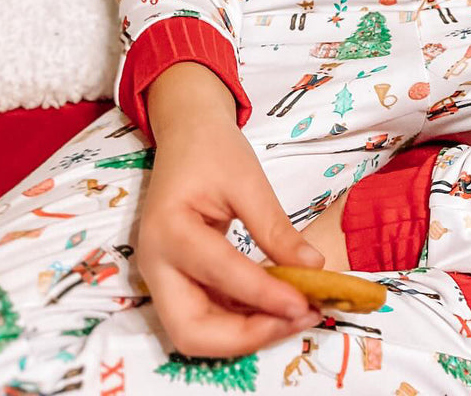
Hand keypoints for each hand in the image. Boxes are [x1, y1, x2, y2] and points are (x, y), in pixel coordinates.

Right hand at [141, 67, 322, 357]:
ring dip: (246, 335)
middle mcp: (156, 265)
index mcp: (169, 229)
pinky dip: (240, 321)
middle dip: (246, 336)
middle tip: (296, 319)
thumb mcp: (248, 180)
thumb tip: (313, 267)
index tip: (305, 301)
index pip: (220, 274)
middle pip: (192, 331)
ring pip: (197, 334)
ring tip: (294, 316)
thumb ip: (276, 228)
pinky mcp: (176, 282)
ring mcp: (162, 278)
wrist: (186, 134)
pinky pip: (205, 316)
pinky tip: (277, 308)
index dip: (265, 294)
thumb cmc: (211, 149)